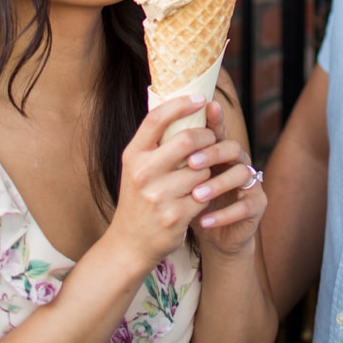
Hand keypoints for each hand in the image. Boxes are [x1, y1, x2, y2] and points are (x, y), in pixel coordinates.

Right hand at [108, 94, 215, 276]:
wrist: (130, 244)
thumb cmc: (139, 198)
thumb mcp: (137, 167)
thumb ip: (155, 142)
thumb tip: (182, 105)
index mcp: (133, 155)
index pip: (156, 118)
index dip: (181, 104)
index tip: (200, 98)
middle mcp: (143, 173)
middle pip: (187, 139)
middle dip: (206, 136)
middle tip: (212, 137)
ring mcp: (159, 196)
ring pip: (201, 168)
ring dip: (208, 168)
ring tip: (201, 173)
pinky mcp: (176, 216)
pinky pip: (205, 192)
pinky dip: (208, 190)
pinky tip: (202, 192)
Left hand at [185, 99, 267, 256]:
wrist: (210, 236)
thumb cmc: (189, 202)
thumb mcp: (178, 179)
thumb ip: (173, 156)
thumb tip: (152, 132)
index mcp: (219, 150)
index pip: (218, 129)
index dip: (214, 118)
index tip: (206, 107)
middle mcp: (237, 161)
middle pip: (231, 147)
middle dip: (211, 153)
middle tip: (190, 162)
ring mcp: (250, 182)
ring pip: (241, 174)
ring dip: (217, 184)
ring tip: (195, 195)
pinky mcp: (257, 205)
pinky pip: (245, 206)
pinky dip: (223, 214)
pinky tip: (204, 220)